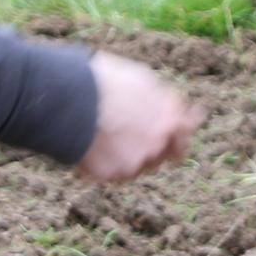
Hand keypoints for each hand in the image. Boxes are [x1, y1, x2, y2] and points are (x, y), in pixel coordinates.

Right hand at [78, 51, 198, 183]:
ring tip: (104, 132)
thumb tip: (174, 107)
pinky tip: (91, 142)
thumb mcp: (143, 80)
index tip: (172, 129)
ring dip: (126, 154)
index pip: (185, 135)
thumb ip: (164, 100)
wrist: (70, 98)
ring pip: (135, 165)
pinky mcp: (109, 176)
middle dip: (149, 145)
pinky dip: (104, 161)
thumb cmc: (105, 81)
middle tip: (128, 131)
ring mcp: (134, 164)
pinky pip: (110, 171)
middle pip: (160, 154)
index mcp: (170, 122)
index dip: (178, 132)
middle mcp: (157, 147)